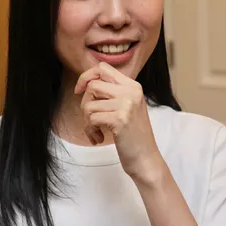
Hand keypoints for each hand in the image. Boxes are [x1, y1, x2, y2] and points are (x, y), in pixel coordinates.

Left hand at [74, 63, 165, 182]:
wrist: (145, 158)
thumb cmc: (132, 135)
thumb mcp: (127, 107)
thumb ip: (112, 93)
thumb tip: (85, 83)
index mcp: (133, 86)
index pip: (103, 67)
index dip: (86, 76)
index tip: (79, 90)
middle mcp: (131, 91)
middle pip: (93, 85)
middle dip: (85, 103)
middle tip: (91, 119)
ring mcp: (126, 104)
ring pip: (89, 104)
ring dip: (87, 122)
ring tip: (96, 132)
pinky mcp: (120, 119)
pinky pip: (91, 119)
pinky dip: (90, 131)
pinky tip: (99, 138)